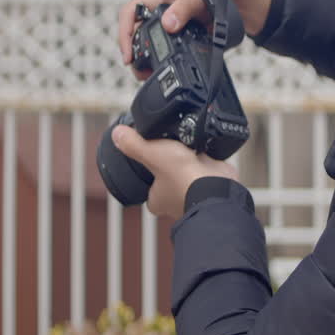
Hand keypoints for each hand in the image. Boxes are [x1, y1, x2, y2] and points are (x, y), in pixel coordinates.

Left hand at [111, 125, 237, 219]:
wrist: (217, 185)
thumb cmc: (183, 178)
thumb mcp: (152, 154)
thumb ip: (134, 144)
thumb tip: (117, 134)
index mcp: (158, 200)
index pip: (146, 185)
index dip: (146, 170)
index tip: (149, 154)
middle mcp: (176, 199)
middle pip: (167, 177)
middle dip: (169, 163)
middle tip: (168, 146)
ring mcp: (195, 191)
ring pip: (187, 172)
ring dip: (188, 160)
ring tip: (186, 143)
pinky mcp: (212, 182)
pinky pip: (205, 167)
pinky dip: (204, 158)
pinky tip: (202, 145)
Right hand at [117, 0, 209, 80]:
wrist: (224, 2)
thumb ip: (184, 7)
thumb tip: (169, 24)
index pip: (129, 13)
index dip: (124, 33)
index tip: (128, 54)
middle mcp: (154, 14)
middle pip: (134, 34)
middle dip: (133, 54)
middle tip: (139, 72)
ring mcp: (162, 27)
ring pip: (144, 44)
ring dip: (143, 61)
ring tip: (147, 75)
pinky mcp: (171, 39)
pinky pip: (158, 51)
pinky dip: (156, 62)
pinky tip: (159, 71)